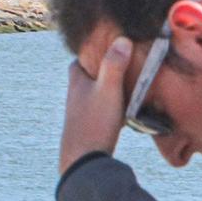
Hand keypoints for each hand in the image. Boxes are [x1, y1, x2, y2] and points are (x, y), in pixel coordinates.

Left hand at [59, 36, 130, 174]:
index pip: (78, 61)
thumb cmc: (95, 123)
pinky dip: (109, 107)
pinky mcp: (86, 129)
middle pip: (86, 78)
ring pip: (92, 95)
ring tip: (127, 88)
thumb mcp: (108, 90)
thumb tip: (122, 39)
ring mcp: (79, 114)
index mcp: (76, 83)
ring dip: (106, 91)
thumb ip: (114, 65)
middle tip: (122, 68)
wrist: (83, 161)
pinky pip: (98, 112)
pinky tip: (123, 114)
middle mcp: (74, 97)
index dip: (90, 53)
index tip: (108, 48)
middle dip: (101, 72)